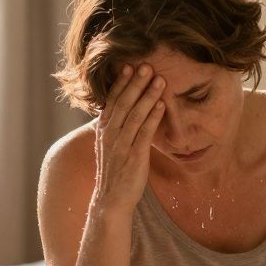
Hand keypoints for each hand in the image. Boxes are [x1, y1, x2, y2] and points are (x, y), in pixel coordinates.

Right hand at [93, 63, 165, 213]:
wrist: (111, 200)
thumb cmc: (114, 171)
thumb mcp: (110, 145)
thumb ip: (115, 127)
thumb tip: (120, 111)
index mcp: (104, 130)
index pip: (112, 101)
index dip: (121, 83)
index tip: (130, 66)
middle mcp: (110, 134)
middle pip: (124, 103)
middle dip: (136, 83)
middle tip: (148, 65)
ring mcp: (122, 145)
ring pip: (135, 115)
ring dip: (148, 96)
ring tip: (160, 80)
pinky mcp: (134, 156)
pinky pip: (144, 133)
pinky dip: (153, 118)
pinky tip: (161, 105)